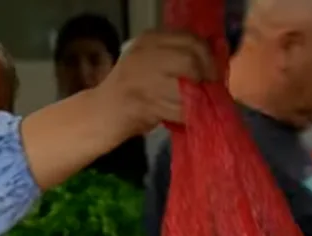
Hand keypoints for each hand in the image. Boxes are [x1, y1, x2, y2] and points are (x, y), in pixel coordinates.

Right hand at [92, 30, 215, 138]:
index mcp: (148, 40)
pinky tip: (187, 120)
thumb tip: (214, 62)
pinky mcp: (144, 104)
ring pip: (187, 86)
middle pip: (191, 60)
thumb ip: (176, 58)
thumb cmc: (129, 93)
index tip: (212, 74)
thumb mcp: (150, 64)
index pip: (190, 39)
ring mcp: (142, 78)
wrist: (98, 116)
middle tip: (208, 93)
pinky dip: (188, 117)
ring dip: (198, 101)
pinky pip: (178, 109)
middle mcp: (144, 54)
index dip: (208, 57)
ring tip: (198, 108)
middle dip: (205, 78)